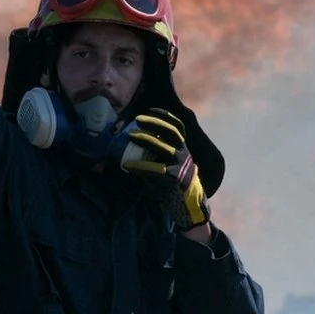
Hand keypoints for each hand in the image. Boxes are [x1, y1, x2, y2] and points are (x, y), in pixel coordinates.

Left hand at [119, 109, 210, 230]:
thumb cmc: (173, 183)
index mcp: (183, 148)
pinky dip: (140, 167)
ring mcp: (179, 165)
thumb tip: (130, 142)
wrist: (188, 205)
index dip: (165, 116)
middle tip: (137, 119)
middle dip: (155, 123)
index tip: (150, 109)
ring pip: (163, 148)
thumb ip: (156, 154)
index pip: (178, 127)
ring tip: (130, 135)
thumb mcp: (169, 164)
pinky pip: (155, 170)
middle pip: (171, 132)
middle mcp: (184, 153)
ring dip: (146, 139)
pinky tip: (127, 166)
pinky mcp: (174, 179)